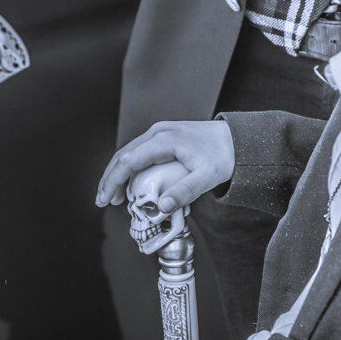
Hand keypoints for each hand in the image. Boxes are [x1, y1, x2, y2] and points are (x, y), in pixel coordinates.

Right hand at [96, 121, 234, 211]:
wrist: (238, 139)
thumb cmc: (224, 155)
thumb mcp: (207, 177)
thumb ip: (184, 191)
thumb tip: (161, 206)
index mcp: (164, 140)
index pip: (128, 161)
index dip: (113, 181)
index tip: (105, 199)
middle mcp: (158, 133)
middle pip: (124, 155)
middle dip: (110, 179)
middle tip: (102, 200)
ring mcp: (160, 133)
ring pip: (130, 153)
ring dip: (119, 173)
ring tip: (113, 196)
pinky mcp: (165, 137)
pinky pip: (140, 152)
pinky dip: (130, 168)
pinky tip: (130, 183)